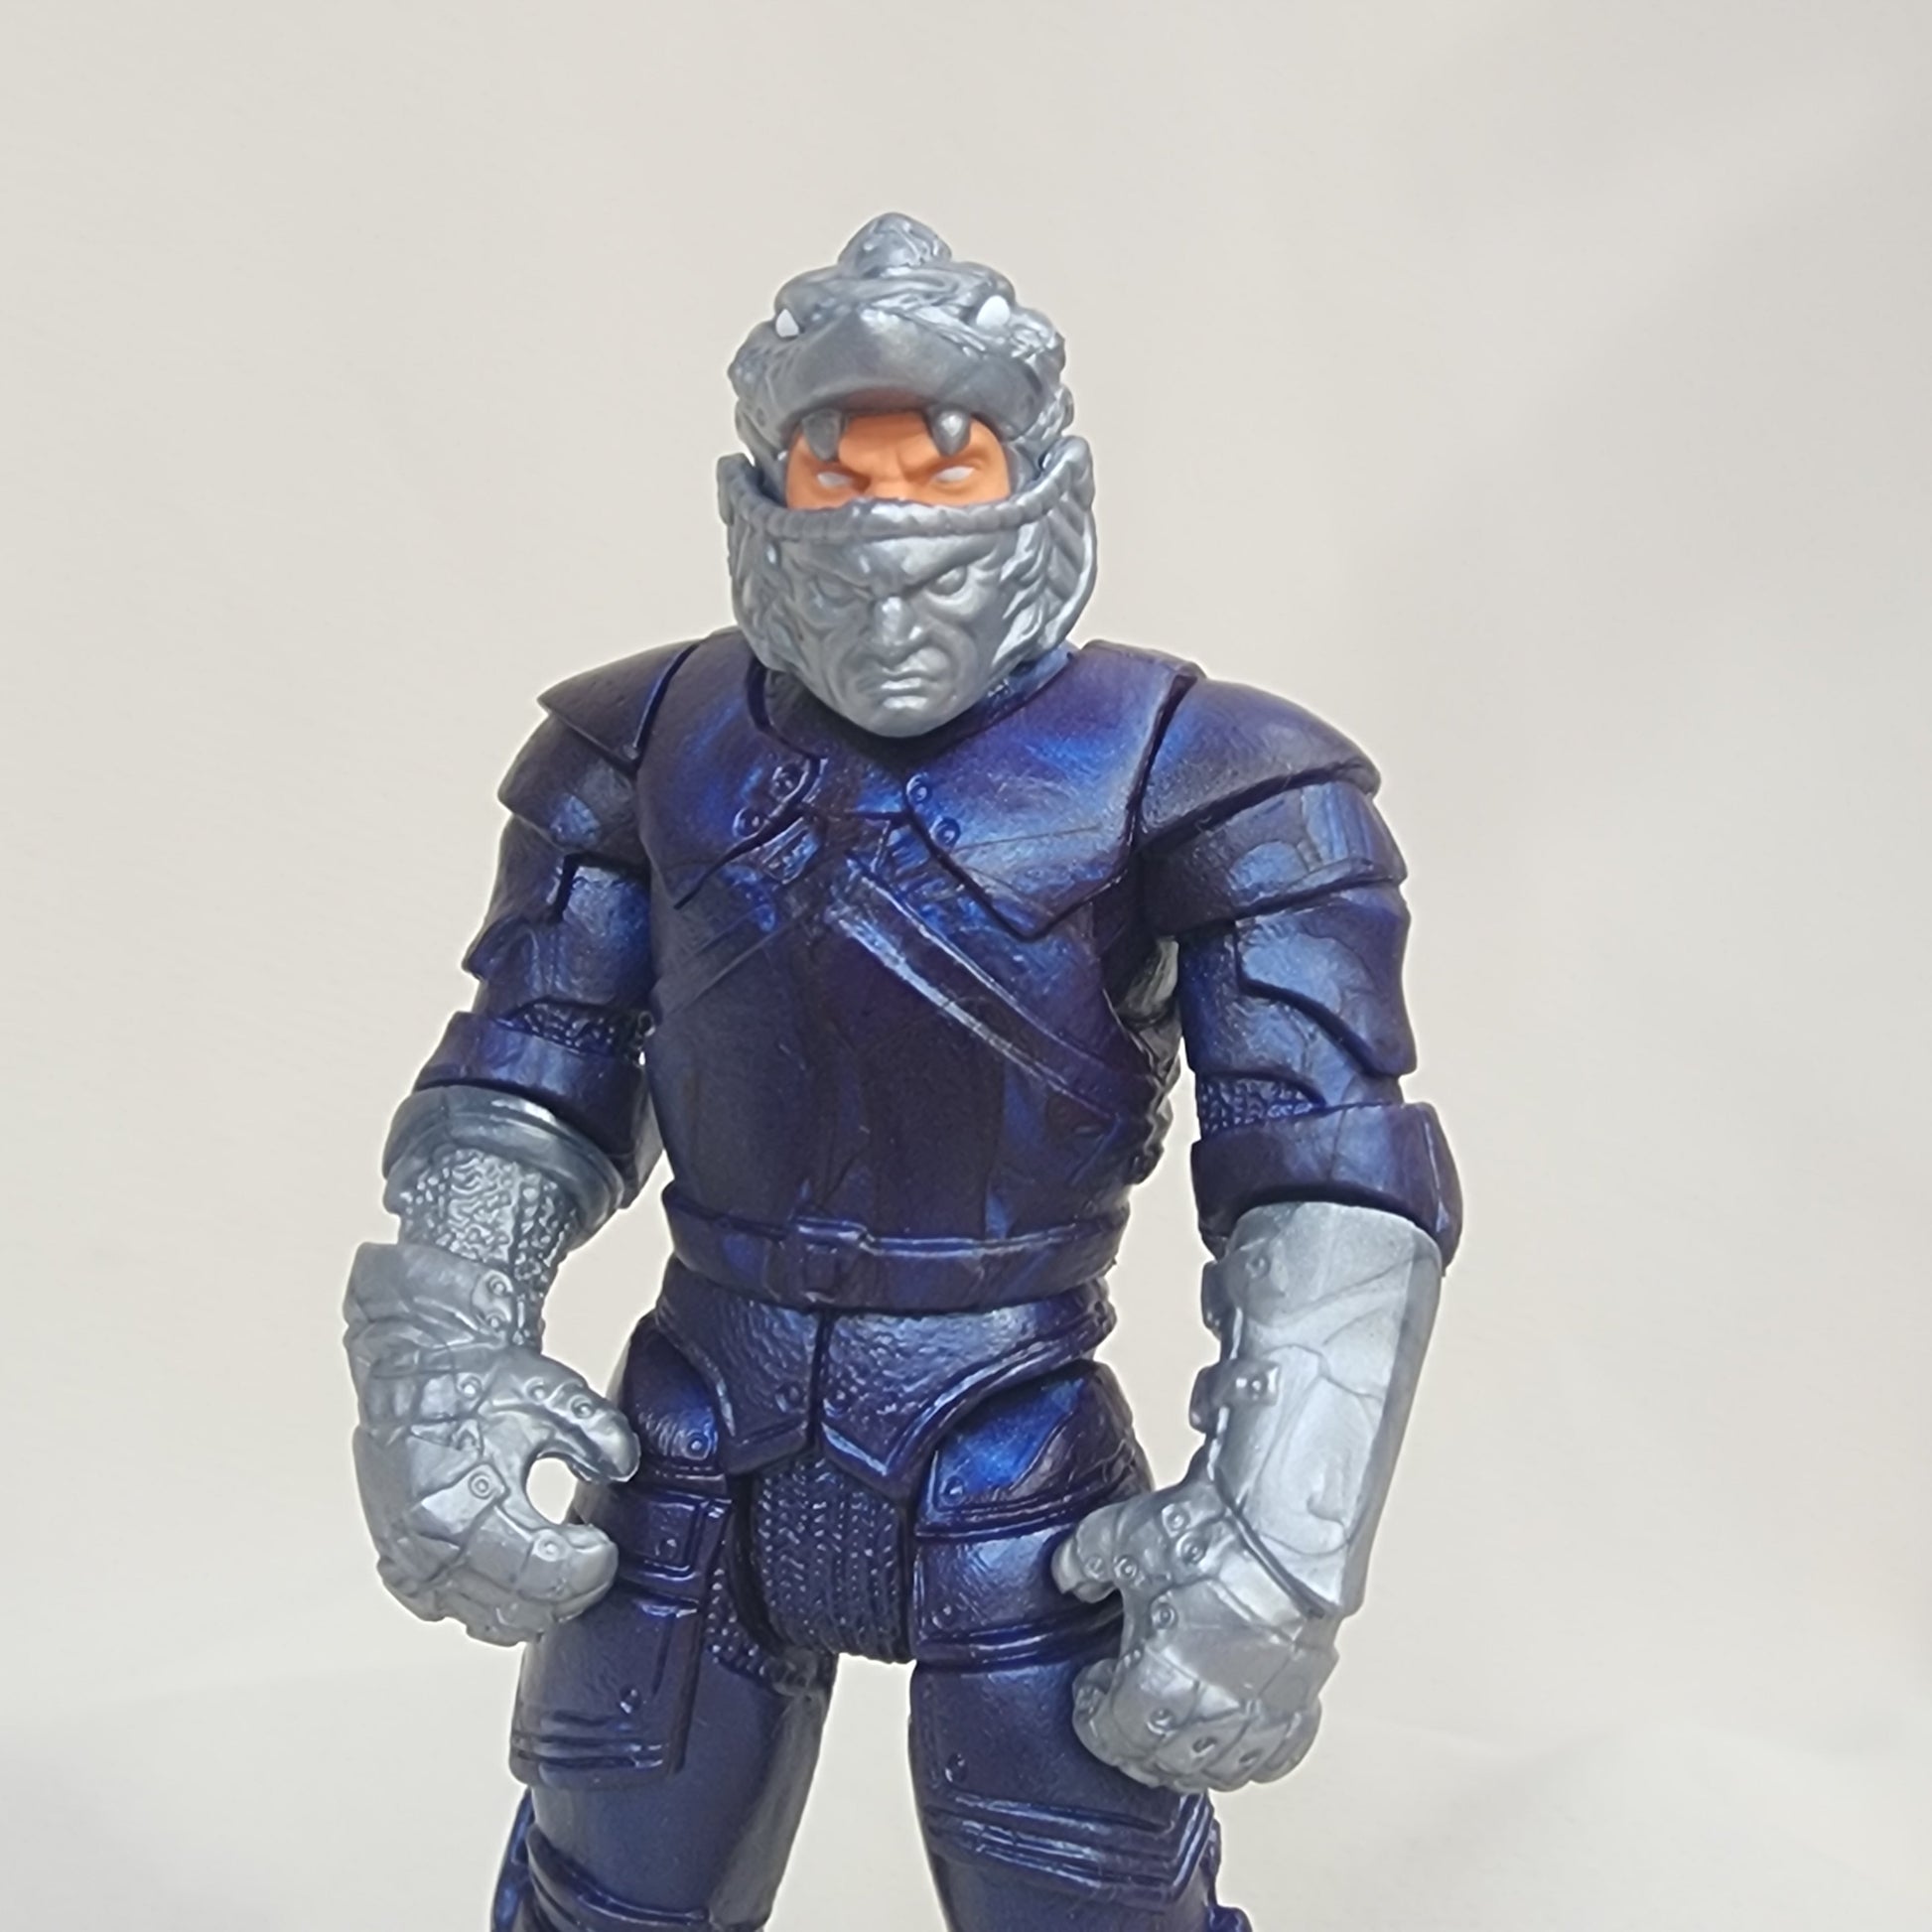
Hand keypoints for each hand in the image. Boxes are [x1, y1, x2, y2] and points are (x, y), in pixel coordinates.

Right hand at [347, 1243, 639, 1645]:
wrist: (419, 1360)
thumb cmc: (481, 1378)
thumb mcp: (556, 1398)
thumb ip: (600, 1436)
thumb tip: (624, 1467)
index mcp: (465, 1511)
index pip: (543, 1576)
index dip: (587, 1569)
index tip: (606, 1548)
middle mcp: (428, 1548)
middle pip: (517, 1610)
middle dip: (567, 1590)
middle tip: (592, 1559)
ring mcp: (407, 1560)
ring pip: (482, 1620)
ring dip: (530, 1604)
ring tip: (560, 1566)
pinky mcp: (396, 1560)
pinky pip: (444, 1609)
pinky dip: (482, 1601)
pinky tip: (510, 1574)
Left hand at [1052, 1475, 1337, 1791]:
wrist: (1283, 1521)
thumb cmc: (1210, 1534)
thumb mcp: (1116, 1538)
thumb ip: (1080, 1565)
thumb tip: (1071, 1577)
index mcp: (1157, 1688)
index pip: (1111, 1738)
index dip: (1092, 1716)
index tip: (1091, 1689)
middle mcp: (1211, 1715)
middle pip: (1163, 1764)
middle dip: (1134, 1740)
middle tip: (1124, 1710)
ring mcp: (1261, 1713)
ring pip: (1219, 1771)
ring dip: (1189, 1758)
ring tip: (1175, 1726)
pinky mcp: (1301, 1698)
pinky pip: (1274, 1755)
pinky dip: (1249, 1754)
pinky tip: (1235, 1731)